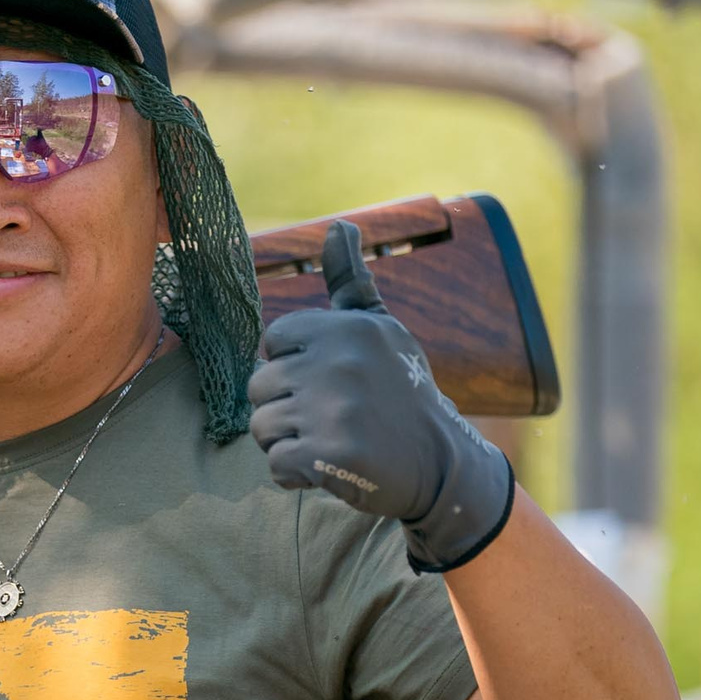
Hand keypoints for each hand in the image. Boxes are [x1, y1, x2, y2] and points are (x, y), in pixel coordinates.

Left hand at [247, 219, 515, 569]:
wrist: (442, 463)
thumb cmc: (400, 391)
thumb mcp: (382, 328)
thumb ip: (351, 280)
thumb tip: (338, 226)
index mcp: (346, 327)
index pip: (272, 341)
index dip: (292, 366)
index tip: (328, 381)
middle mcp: (339, 362)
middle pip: (258, 385)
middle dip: (284, 408)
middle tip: (328, 417)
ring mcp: (334, 410)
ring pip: (262, 426)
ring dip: (288, 442)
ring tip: (328, 440)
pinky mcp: (330, 455)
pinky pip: (276, 464)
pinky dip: (295, 473)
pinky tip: (328, 466)